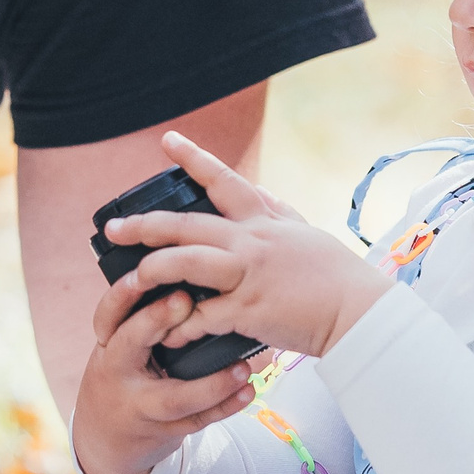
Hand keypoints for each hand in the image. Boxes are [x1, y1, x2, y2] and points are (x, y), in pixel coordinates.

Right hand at [73, 280, 257, 473]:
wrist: (105, 435)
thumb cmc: (121, 373)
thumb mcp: (118, 343)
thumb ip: (141, 314)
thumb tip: (183, 264)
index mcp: (108, 342)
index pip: (111, 312)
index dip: (127, 292)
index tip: (152, 269)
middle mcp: (117, 372)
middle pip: (132, 344)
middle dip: (157, 320)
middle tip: (186, 302)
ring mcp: (141, 405)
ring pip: (175, 396)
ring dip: (212, 383)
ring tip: (242, 367)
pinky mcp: (164, 430)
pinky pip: (198, 420)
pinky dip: (226, 406)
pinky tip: (247, 392)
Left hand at [101, 131, 392, 360]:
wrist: (359, 312)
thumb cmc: (336, 276)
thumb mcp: (304, 232)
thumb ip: (276, 212)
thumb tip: (260, 191)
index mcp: (264, 221)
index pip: (224, 181)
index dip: (193, 158)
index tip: (167, 140)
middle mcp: (251, 241)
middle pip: (187, 224)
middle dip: (145, 225)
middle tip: (114, 228)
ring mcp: (248, 274)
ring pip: (187, 262)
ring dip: (155, 270)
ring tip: (133, 279)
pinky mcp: (249, 309)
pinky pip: (203, 315)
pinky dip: (182, 324)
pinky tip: (168, 332)